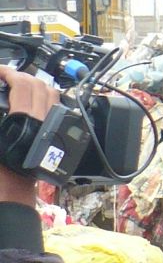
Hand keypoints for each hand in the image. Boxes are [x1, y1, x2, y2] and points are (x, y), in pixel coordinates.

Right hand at [0, 68, 56, 206]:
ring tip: (18, 85)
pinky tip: (31, 102)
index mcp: (24, 119)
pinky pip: (55, 108)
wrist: (11, 189)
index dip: (7, 73)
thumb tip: (0, 95)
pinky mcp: (57, 133)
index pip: (22, 84)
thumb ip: (1, 109)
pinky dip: (44, 98)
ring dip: (35, 85)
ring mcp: (53, 126)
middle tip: (5, 77)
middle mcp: (44, 120)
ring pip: (51, 94)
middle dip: (21, 76)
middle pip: (39, 85)